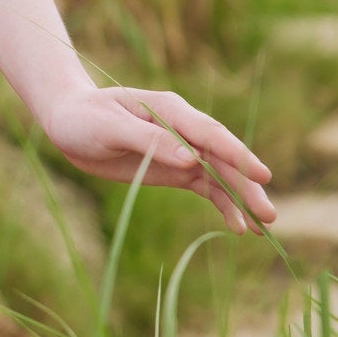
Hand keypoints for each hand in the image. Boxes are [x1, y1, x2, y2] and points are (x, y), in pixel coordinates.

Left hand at [37, 84, 275, 235]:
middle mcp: (183, 129)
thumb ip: (151, 141)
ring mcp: (181, 150)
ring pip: (220, 175)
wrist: (68, 122)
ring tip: (260, 226)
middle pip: (222, 158)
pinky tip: (237, 225)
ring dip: (240, 199)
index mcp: (170, 110)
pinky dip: (222, 204)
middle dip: (246, 185)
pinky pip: (205, 186)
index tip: (262, 174)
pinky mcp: (175, 169)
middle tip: (269, 214)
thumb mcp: (110, 128)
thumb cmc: (85, 118)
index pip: (210, 133)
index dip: (237, 154)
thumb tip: (191, 159)